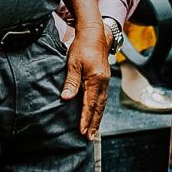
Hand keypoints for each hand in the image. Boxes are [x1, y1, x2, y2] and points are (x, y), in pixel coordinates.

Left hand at [61, 23, 110, 139]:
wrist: (95, 34)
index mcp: (96, 79)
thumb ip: (71, 81)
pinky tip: (96, 114)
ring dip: (97, 118)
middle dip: (94, 123)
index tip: (81, 131)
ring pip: (102, 104)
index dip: (85, 118)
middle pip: (98, 107)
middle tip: (89, 138)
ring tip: (93, 131)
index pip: (89, 104)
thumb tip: (67, 98)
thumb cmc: (82, 46)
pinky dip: (99, 109)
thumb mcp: (73, 63)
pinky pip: (103, 98)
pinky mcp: (104, 79)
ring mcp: (105, 81)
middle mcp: (103, 82)